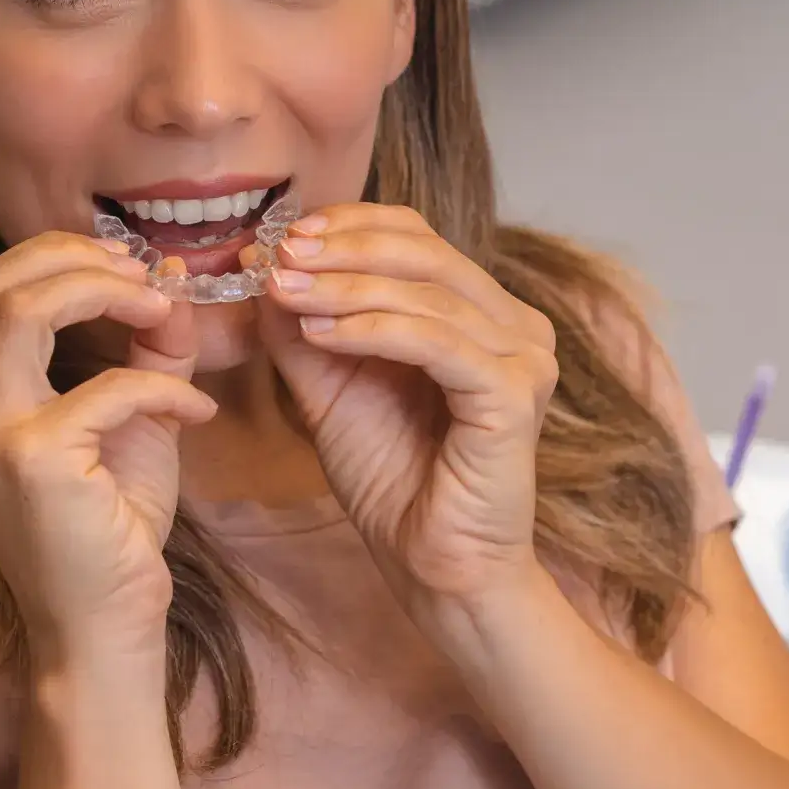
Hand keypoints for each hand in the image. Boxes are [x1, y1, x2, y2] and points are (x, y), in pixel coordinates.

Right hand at [0, 232, 217, 666]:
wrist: (101, 633)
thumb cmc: (106, 537)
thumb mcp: (122, 427)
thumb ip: (141, 353)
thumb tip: (169, 281)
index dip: (53, 260)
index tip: (122, 266)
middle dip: (74, 259)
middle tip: (142, 272)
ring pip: (24, 309)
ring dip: (105, 292)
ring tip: (163, 308)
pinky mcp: (30, 462)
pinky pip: (108, 387)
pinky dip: (163, 385)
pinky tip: (198, 410)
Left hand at [254, 203, 558, 619]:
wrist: (431, 563)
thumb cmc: (391, 477)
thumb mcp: (329, 387)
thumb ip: (302, 327)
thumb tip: (264, 264)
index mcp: (479, 312)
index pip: (417, 236)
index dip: (349, 225)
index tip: (281, 236)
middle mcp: (514, 325)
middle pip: (426, 251)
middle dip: (342, 249)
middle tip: (279, 255)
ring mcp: (525, 357)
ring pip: (428, 293)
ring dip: (345, 287)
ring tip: (284, 291)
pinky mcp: (516, 395)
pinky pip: (438, 342)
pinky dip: (373, 329)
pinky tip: (321, 333)